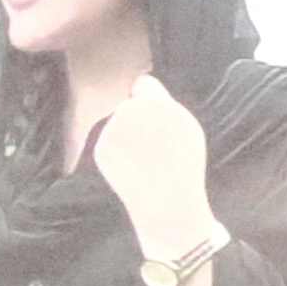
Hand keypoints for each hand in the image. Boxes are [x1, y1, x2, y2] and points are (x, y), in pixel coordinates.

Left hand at [80, 80, 217, 264]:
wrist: (167, 202)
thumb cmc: (184, 163)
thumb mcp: (187, 127)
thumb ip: (165, 104)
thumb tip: (142, 87)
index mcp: (154, 103)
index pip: (143, 83)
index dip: (148, 96)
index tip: (152, 108)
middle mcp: (128, 112)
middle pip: (128, 104)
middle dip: (136, 116)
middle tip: (152, 141)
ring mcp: (110, 131)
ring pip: (117, 124)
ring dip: (126, 133)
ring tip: (144, 157)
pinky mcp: (99, 149)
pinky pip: (109, 141)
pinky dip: (117, 151)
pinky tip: (132, 166)